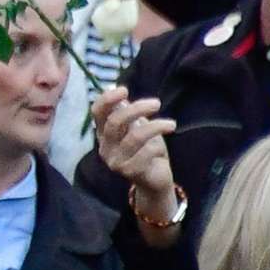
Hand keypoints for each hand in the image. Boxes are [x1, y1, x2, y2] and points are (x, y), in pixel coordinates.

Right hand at [90, 86, 177, 218]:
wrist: (154, 179)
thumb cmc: (146, 149)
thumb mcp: (137, 127)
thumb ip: (127, 113)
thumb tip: (116, 89)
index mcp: (104, 133)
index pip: (97, 112)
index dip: (107, 99)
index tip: (124, 89)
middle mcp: (105, 147)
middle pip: (115, 122)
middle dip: (137, 109)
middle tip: (156, 103)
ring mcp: (115, 161)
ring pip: (134, 137)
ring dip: (156, 126)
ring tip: (171, 124)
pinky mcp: (130, 172)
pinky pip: (147, 152)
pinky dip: (157, 146)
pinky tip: (162, 149)